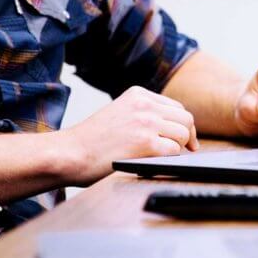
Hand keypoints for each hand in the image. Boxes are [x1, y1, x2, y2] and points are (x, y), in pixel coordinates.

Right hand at [61, 86, 197, 184]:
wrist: (69, 153)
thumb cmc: (92, 140)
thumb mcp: (119, 113)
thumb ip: (143, 114)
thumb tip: (174, 128)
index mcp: (138, 94)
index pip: (176, 107)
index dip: (182, 124)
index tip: (184, 139)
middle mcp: (144, 104)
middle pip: (185, 118)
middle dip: (187, 136)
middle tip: (187, 150)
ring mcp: (146, 122)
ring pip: (183, 134)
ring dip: (178, 148)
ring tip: (163, 157)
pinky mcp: (146, 143)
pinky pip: (174, 151)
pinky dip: (170, 159)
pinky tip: (157, 163)